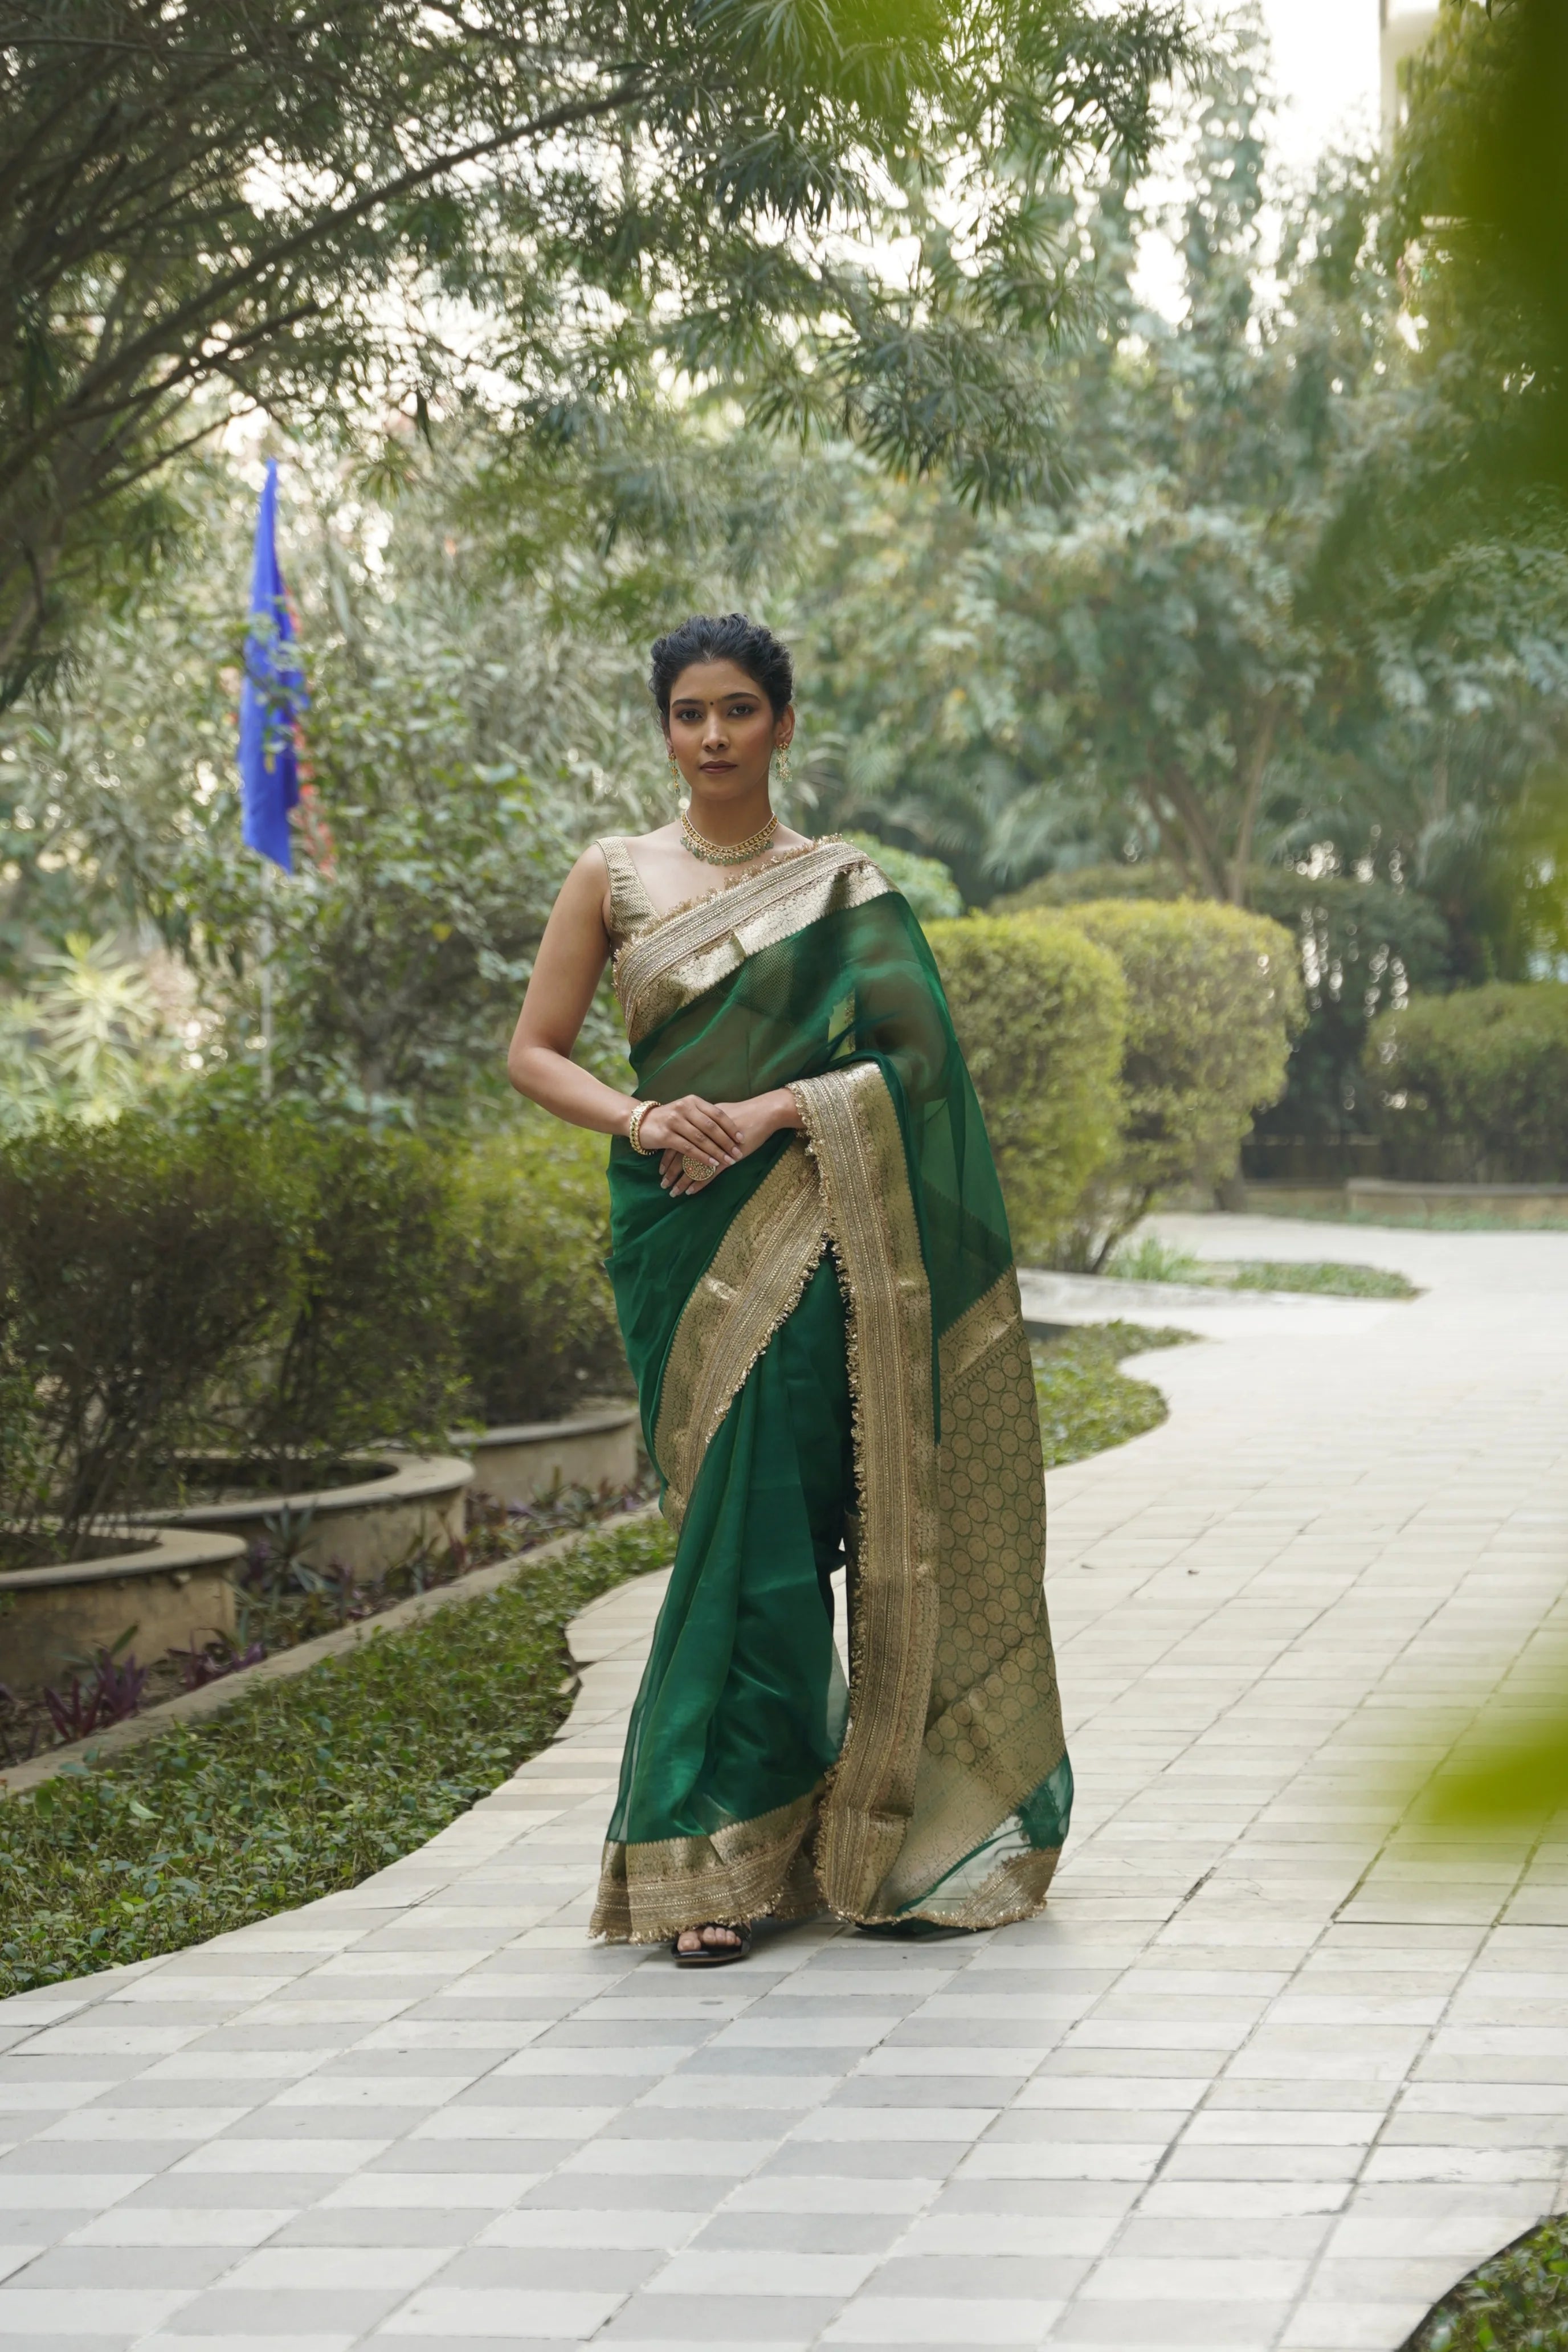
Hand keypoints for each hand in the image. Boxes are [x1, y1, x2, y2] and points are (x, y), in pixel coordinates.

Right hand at [638, 1094, 744, 1186]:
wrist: (640, 1122)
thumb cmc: (669, 1118)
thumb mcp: (686, 1111)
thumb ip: (703, 1116)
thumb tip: (729, 1127)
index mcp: (693, 1101)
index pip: (717, 1114)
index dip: (731, 1127)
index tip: (741, 1139)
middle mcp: (684, 1108)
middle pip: (711, 1127)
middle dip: (727, 1142)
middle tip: (738, 1153)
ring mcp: (674, 1121)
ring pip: (701, 1139)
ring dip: (717, 1151)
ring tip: (728, 1161)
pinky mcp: (666, 1136)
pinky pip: (689, 1148)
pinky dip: (702, 1157)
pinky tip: (711, 1164)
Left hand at [658, 1089, 798, 1195]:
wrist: (764, 1113)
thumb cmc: (744, 1113)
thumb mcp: (719, 1114)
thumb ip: (705, 1123)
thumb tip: (696, 1128)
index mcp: (699, 1123)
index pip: (677, 1141)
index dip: (667, 1156)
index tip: (661, 1169)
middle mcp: (703, 1135)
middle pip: (681, 1156)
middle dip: (670, 1172)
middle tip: (663, 1184)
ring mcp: (714, 1147)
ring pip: (692, 1167)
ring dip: (682, 1181)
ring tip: (674, 1192)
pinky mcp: (727, 1157)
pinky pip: (709, 1173)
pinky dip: (699, 1183)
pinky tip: (691, 1192)